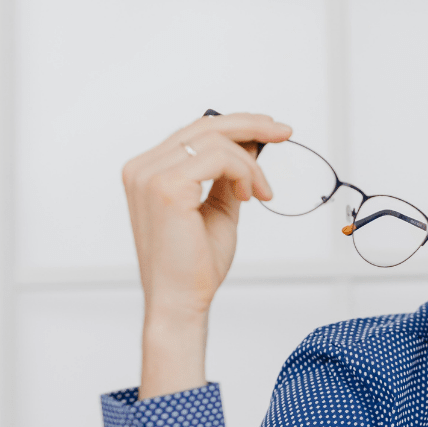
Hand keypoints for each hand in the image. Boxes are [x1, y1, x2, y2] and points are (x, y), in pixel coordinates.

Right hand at [120, 112, 290, 398]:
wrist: (181, 301)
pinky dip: (244, 172)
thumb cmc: (195, 264)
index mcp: (148, 171)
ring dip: (250, 163)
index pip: (194, 133)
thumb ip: (227, 177)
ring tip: (260, 192)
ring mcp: (149, 175)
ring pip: (215, 140)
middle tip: (285, 131)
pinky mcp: (166, 187)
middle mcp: (142, 168)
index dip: (236, 126)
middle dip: (251, 125)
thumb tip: (250, 145)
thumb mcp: (218, 209)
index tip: (271, 130)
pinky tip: (249, 196)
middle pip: (204, 126)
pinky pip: (218, 158)